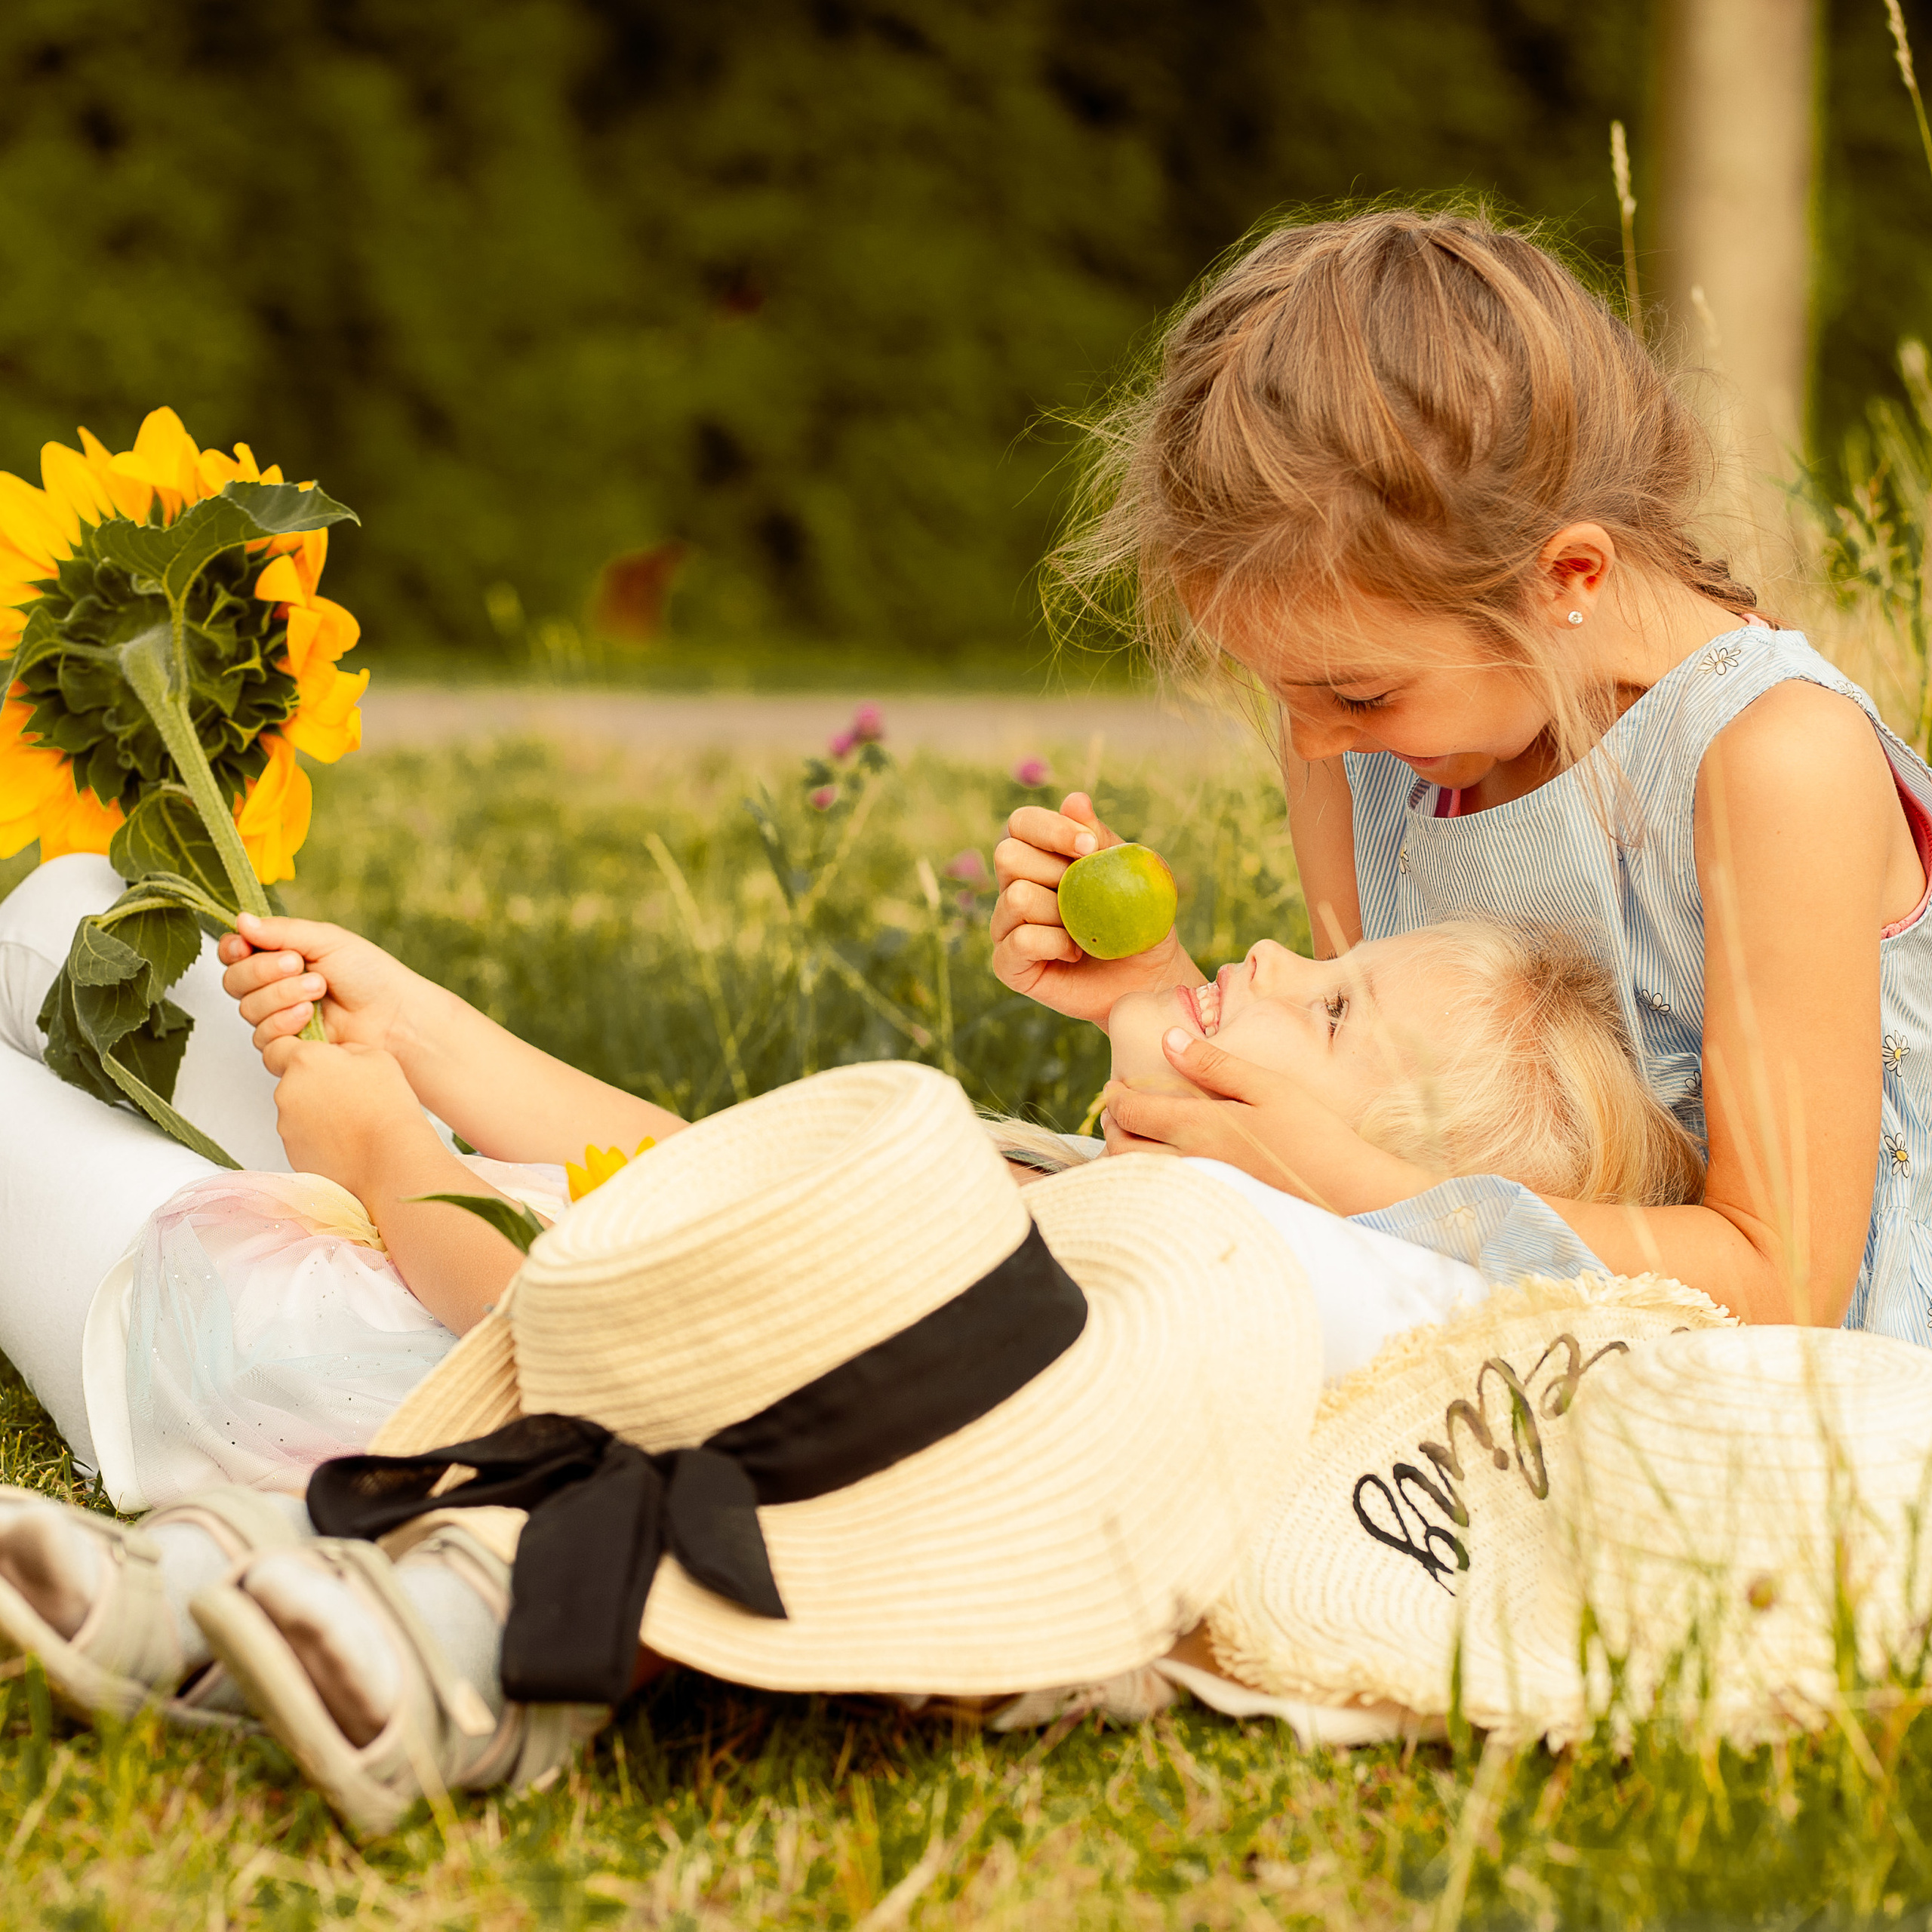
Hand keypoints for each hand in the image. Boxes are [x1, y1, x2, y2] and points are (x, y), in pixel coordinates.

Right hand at [219, 914, 430, 1059]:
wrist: (393, 1015)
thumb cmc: (367, 974)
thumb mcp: (326, 940)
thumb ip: (281, 931)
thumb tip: (241, 920)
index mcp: (278, 955)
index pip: (233, 952)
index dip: (233, 949)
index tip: (245, 946)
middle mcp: (272, 986)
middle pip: (234, 980)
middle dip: (263, 971)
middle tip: (298, 964)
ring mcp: (278, 1017)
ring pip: (248, 1008)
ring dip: (281, 995)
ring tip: (318, 989)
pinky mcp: (286, 1046)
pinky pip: (262, 1037)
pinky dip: (283, 1022)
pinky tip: (308, 1016)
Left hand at [260, 1036, 437, 1194]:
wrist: (389, 1159)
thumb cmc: (387, 1107)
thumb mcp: (377, 1057)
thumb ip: (346, 1050)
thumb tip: (337, 1055)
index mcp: (306, 1061)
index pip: (277, 1046)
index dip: (293, 1050)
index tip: (313, 1060)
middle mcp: (287, 1090)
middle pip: (291, 1080)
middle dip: (314, 1084)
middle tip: (347, 1093)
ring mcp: (286, 1124)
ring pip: (297, 1109)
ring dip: (317, 1111)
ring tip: (351, 1120)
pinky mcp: (292, 1151)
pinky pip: (301, 1136)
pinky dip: (318, 1136)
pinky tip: (346, 1140)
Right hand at [990, 791, 1199, 1024]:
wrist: (1148, 977)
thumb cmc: (1138, 921)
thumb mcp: (1129, 872)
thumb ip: (1100, 838)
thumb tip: (1075, 800)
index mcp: (1038, 856)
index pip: (1020, 823)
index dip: (1050, 829)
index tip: (1090, 847)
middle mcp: (1014, 886)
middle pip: (1007, 855)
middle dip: (1056, 872)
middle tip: (1090, 895)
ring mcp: (1006, 926)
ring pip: (1016, 899)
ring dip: (1061, 913)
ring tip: (1086, 930)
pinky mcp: (1008, 964)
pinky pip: (1020, 941)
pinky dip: (1055, 944)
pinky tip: (1075, 952)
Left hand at [1100, 1029, 1425, 1215]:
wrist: (1346, 1191)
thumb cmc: (1311, 1132)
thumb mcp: (1267, 1086)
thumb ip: (1214, 1063)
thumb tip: (1167, 1039)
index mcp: (1199, 1127)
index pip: (1131, 1112)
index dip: (1116, 1096)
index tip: (1117, 1086)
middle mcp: (1189, 1162)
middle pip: (1120, 1149)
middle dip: (1111, 1126)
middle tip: (1118, 1110)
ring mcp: (1197, 1189)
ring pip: (1133, 1177)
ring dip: (1122, 1154)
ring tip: (1134, 1135)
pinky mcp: (1210, 1207)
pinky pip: (1157, 1196)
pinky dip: (1143, 1178)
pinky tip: (1161, 1165)